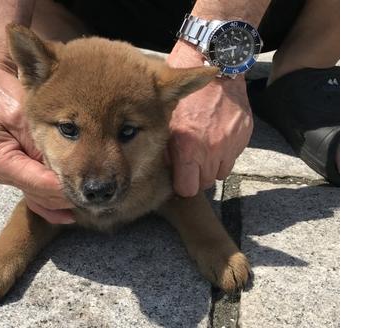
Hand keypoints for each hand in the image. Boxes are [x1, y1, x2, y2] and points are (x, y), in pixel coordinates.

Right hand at [0, 68, 75, 223]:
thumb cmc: (3, 97)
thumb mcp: (19, 114)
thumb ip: (36, 139)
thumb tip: (57, 164)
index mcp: (2, 161)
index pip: (38, 182)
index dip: (62, 187)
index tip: (85, 187)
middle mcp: (6, 174)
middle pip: (42, 195)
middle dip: (67, 196)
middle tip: (96, 197)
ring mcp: (13, 175)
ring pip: (42, 198)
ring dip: (64, 202)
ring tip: (90, 203)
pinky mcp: (21, 172)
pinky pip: (38, 194)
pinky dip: (54, 203)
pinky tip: (71, 212)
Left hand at [166, 41, 252, 196]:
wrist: (216, 67)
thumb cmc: (185, 91)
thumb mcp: (166, 120)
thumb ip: (167, 148)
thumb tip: (166, 167)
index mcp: (188, 148)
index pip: (188, 189)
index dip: (182, 185)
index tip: (179, 178)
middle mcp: (212, 150)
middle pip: (205, 183)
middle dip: (196, 176)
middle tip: (189, 163)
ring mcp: (231, 144)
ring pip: (220, 172)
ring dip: (211, 165)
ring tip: (203, 149)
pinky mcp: (244, 136)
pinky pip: (232, 155)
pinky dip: (224, 151)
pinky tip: (216, 135)